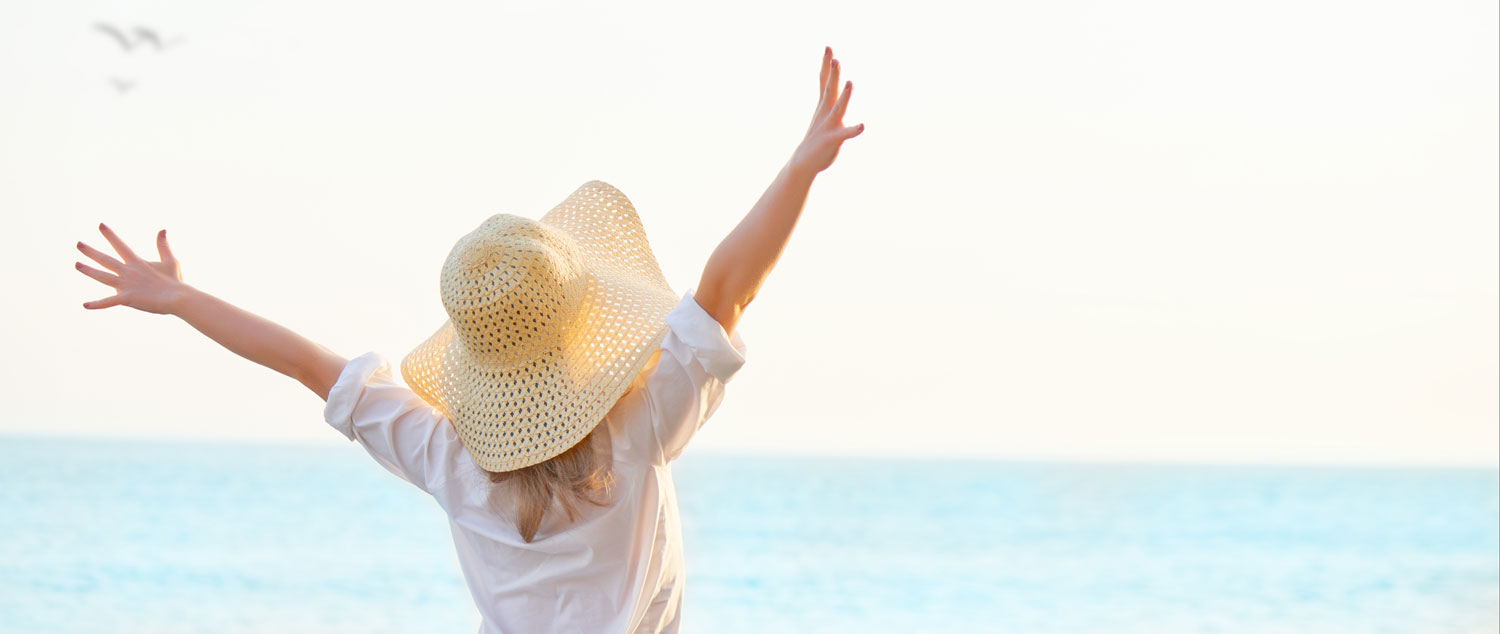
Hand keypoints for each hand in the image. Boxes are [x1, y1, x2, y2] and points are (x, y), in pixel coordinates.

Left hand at [75, 223, 187, 314]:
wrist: (178, 298)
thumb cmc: (174, 281)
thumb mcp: (170, 261)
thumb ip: (163, 246)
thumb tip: (162, 229)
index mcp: (137, 263)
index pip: (120, 245)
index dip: (110, 235)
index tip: (100, 225)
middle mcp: (129, 272)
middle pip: (106, 260)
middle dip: (91, 251)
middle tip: (78, 243)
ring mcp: (126, 285)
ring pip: (103, 276)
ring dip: (89, 271)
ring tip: (77, 265)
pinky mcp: (128, 298)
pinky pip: (109, 301)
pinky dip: (97, 304)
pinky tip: (85, 305)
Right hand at [789, 46, 863, 174]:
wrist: (804, 161)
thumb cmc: (817, 136)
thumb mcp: (822, 112)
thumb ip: (828, 96)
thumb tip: (830, 81)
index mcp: (823, 105)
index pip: (824, 80)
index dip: (825, 64)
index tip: (828, 47)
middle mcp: (825, 112)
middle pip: (829, 89)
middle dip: (833, 74)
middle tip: (834, 58)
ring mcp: (829, 125)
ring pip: (838, 108)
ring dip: (845, 96)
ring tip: (851, 82)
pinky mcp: (833, 139)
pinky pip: (845, 133)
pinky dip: (853, 129)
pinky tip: (862, 126)